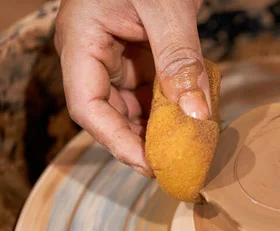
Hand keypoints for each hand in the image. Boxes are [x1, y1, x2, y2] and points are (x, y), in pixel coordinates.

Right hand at [54, 0, 210, 176]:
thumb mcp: (164, 7)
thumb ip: (179, 58)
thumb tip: (197, 114)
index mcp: (81, 44)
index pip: (88, 109)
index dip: (117, 143)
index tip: (150, 165)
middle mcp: (95, 54)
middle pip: (112, 113)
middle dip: (142, 139)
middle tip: (177, 160)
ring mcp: (118, 54)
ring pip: (135, 104)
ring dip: (161, 124)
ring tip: (189, 142)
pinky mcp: (141, 52)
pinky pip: (153, 87)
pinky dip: (172, 102)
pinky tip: (193, 113)